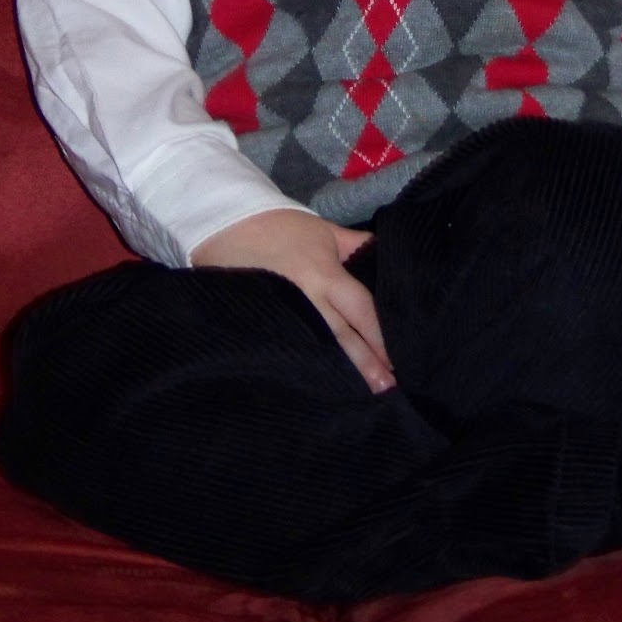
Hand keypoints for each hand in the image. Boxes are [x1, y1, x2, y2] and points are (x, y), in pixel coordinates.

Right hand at [190, 209, 394, 393]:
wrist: (224, 224)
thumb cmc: (278, 225)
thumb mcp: (321, 230)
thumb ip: (354, 244)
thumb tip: (382, 252)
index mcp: (325, 275)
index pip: (360, 310)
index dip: (380, 336)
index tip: (398, 359)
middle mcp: (307, 301)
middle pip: (342, 338)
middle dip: (365, 365)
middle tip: (387, 390)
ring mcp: (282, 317)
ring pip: (317, 349)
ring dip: (338, 372)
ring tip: (358, 396)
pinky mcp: (260, 328)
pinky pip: (287, 349)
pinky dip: (303, 367)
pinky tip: (314, 386)